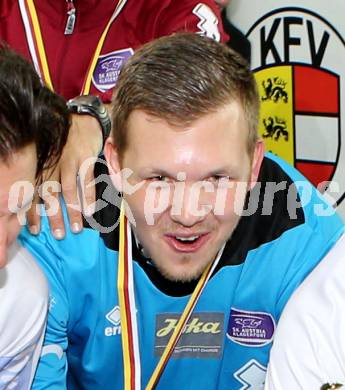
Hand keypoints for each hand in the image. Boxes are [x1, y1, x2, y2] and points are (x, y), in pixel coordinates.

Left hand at [27, 114, 102, 238]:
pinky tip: (90, 211)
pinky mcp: (85, 158)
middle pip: (50, 195)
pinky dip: (88, 196)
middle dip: (53, 217)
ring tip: (76, 228)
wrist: (84, 120)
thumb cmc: (65, 141)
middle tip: (58, 235)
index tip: (35, 231)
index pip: (32, 192)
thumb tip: (43, 203)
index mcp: (41, 165)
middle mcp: (52, 164)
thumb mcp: (49, 156)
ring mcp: (68, 161)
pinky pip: (86, 180)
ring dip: (72, 211)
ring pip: (68, 190)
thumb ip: (45, 176)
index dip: (33, 212)